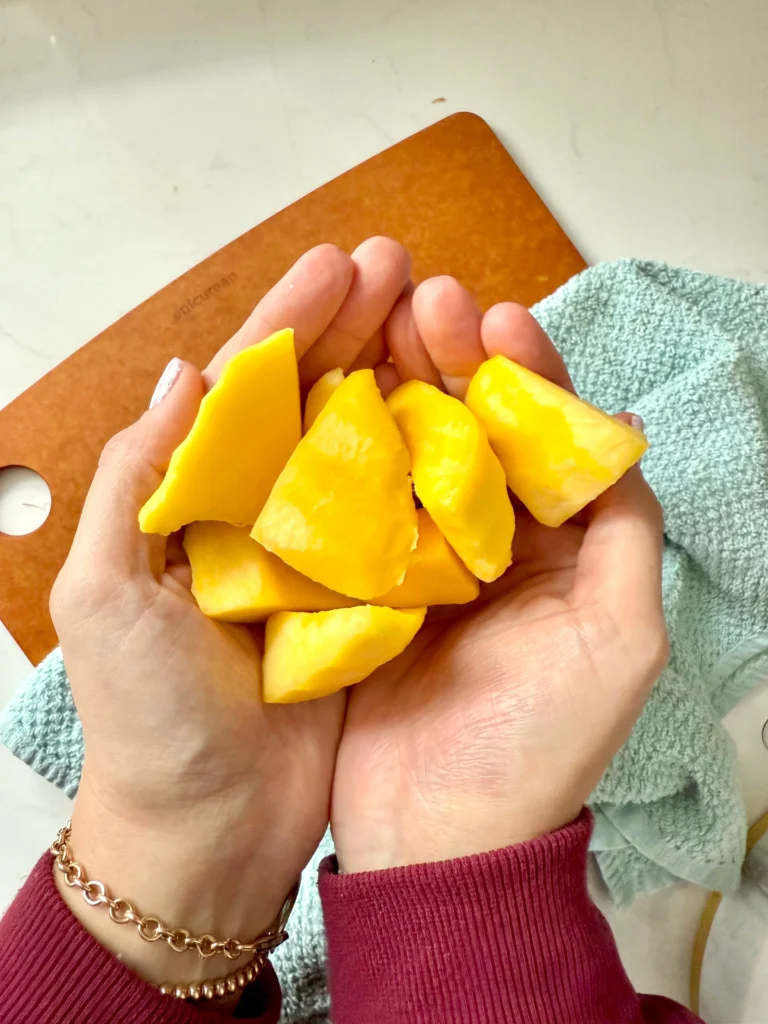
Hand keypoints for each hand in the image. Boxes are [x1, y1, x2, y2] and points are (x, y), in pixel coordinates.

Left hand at [50, 237, 410, 983]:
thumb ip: (136, 483)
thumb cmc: (146, 717)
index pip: (244, 388)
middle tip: (404, 268)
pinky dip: (431, 464)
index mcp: (197, 498)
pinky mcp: (368, 593)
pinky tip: (464, 419)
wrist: (211, 824)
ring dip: (400, 377)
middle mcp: (261, 511)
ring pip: (364, 442)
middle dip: (354, 326)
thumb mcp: (105, 595)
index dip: (288, 321)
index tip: (339, 264)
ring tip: (444, 321)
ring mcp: (320, 550)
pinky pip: (404, 514)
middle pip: (312, 398)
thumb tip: (181, 377)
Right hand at [332, 277, 667, 871]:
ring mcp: (421, 556)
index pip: (545, 437)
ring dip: (397, 384)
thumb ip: (627, 534)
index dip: (526, 372)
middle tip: (420, 299)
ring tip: (374, 321)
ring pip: (411, 448)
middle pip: (474, 427)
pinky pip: (355, 497)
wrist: (435, 836)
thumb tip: (616, 430)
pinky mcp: (361, 578)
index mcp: (557, 546)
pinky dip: (344, 445)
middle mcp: (491, 539)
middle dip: (453, 359)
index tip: (496, 321)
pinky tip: (327, 394)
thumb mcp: (621, 643)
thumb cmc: (537, 749)